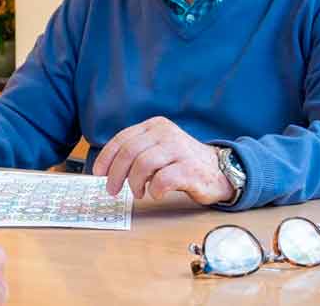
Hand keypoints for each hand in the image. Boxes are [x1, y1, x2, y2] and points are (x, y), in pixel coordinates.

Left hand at [91, 116, 233, 204]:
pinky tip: (156, 193)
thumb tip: (107, 169)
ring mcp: (179, 150)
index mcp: (155, 126)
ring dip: (134, 183)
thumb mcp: (158, 149)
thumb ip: (136, 152)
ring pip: (143, 164)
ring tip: (138, 192)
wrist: (220, 171)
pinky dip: (154, 189)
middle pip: (129, 152)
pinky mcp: (190, 169)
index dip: (106, 158)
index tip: (99, 173)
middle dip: (116, 174)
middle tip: (113, 190)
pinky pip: (163, 180)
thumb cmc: (182, 162)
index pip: (122, 139)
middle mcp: (166, 134)